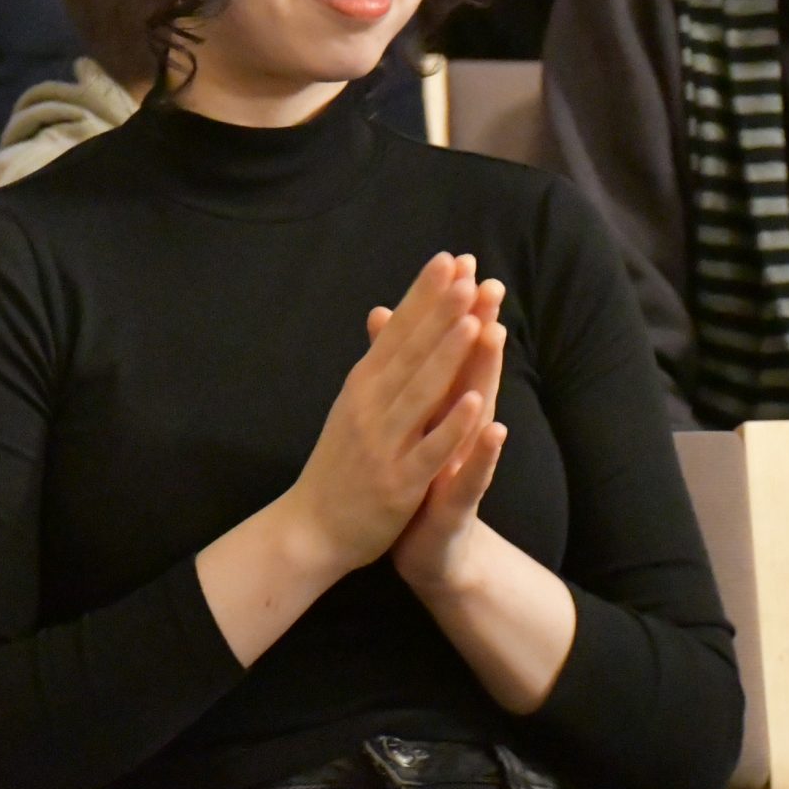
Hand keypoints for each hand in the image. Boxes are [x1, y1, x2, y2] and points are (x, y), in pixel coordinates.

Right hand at [280, 253, 492, 576]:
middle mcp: (370, 406)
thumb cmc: (340, 463)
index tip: (447, 258)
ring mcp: (383, 443)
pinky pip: (429, 450)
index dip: (423, 295)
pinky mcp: (398, 483)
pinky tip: (476, 404)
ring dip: (446, 356)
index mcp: (363, 385)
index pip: (398, 331)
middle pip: (410, 352)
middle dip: (439, 310)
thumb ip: (377, 361)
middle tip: (463, 271)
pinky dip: (451, 427)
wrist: (311, 529)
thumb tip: (387, 313)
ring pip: (420, 393)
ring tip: (472, 320)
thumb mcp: (354, 404)